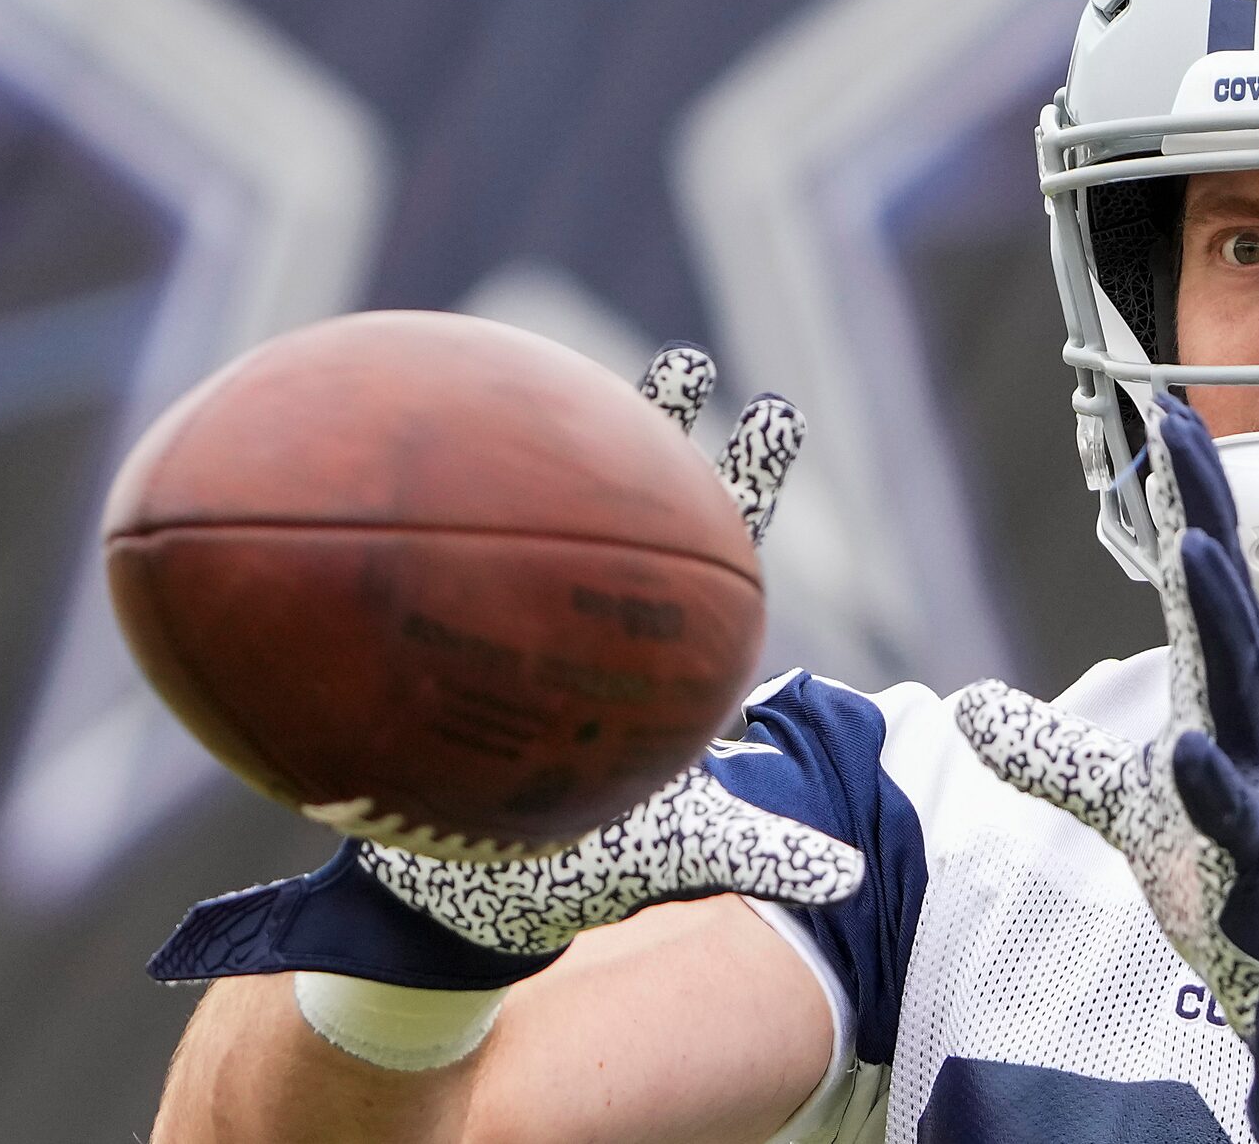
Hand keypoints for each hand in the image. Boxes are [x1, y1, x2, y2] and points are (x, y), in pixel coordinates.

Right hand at [150, 345, 860, 991]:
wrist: (461, 900)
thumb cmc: (575, 872)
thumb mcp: (675, 854)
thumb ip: (757, 849)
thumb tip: (850, 873)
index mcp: (666, 645)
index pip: (721, 543)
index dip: (747, 473)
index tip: (773, 406)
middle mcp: (600, 616)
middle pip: (641, 502)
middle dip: (660, 425)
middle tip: (680, 357)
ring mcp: (521, 619)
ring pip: (545, 513)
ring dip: (551, 439)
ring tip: (550, 370)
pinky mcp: (448, 639)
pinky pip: (449, 567)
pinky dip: (440, 519)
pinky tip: (407, 467)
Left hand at [953, 395, 1258, 1138]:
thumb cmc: (1226, 864)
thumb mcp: (1120, 805)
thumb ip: (1050, 751)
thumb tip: (970, 705)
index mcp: (1219, 696)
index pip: (1198, 579)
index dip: (1184, 497)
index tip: (1163, 410)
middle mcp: (1248, 720)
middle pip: (1224, 599)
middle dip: (1205, 511)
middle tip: (1180, 428)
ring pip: (1242, 686)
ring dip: (1222, 614)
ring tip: (1196, 548)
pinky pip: (1236, 814)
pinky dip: (1210, 782)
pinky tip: (1185, 748)